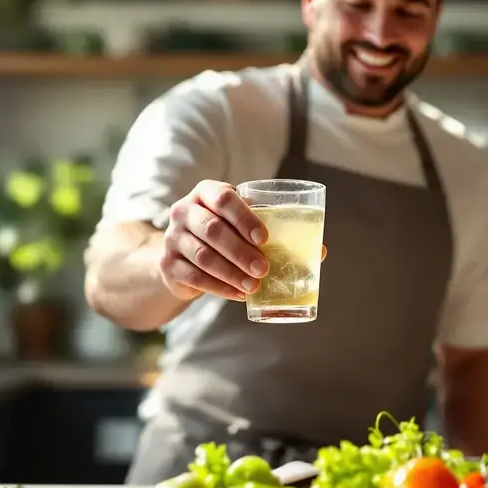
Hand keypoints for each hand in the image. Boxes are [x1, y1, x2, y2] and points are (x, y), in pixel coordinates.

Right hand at [159, 180, 327, 301]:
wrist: (178, 255)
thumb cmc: (221, 234)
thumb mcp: (238, 223)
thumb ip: (270, 230)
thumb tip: (319, 250)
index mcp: (206, 193)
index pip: (223, 197)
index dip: (244, 216)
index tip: (264, 237)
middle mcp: (184, 211)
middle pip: (212, 229)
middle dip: (241, 251)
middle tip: (264, 267)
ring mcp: (173, 238)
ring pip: (203, 255)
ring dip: (232, 272)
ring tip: (254, 285)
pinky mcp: (168, 265)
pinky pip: (195, 277)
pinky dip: (220, 287)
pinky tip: (239, 293)